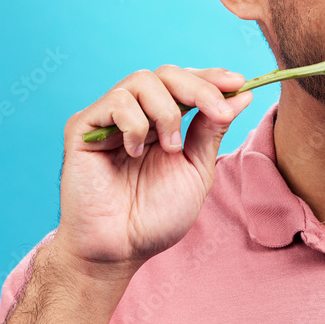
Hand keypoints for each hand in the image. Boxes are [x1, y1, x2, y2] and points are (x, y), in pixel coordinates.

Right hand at [53, 65, 251, 277]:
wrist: (120, 250)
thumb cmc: (155, 217)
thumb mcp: (196, 169)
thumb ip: (212, 130)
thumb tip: (241, 95)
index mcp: (161, 122)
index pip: (185, 83)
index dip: (212, 78)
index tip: (240, 83)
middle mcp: (135, 115)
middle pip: (167, 74)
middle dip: (199, 88)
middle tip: (220, 112)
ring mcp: (107, 119)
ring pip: (142, 80)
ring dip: (167, 112)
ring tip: (170, 148)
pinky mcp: (82, 129)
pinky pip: (117, 102)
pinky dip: (135, 124)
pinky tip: (134, 153)